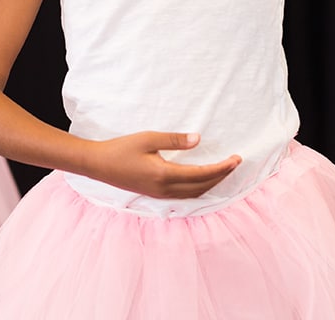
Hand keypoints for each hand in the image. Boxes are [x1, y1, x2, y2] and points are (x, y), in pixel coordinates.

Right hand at [87, 131, 240, 199]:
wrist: (98, 165)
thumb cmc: (121, 149)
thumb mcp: (147, 138)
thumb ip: (174, 140)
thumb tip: (198, 139)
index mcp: (164, 175)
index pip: (202, 175)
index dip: (221, 168)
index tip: (236, 159)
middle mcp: (165, 189)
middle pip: (202, 187)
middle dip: (221, 176)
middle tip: (235, 163)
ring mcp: (160, 195)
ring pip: (195, 194)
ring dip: (212, 184)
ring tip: (223, 171)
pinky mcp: (156, 194)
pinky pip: (185, 195)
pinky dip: (199, 189)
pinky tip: (202, 181)